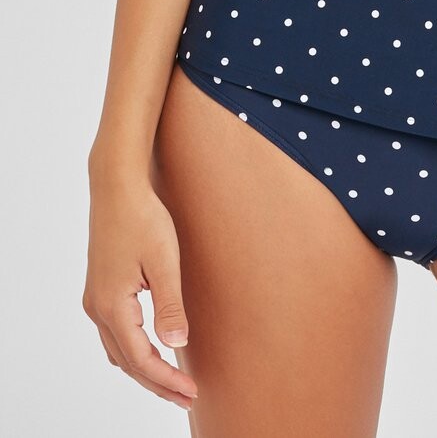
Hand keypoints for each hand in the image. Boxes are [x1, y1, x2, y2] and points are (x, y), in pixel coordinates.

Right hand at [82, 169, 199, 412]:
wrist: (117, 187)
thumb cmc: (143, 218)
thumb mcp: (163, 260)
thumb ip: (170, 304)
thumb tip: (177, 345)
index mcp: (113, 306)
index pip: (141, 358)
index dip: (166, 380)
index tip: (192, 391)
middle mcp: (98, 308)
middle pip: (127, 362)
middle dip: (157, 383)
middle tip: (187, 397)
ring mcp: (95, 300)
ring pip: (118, 350)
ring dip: (144, 369)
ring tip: (172, 382)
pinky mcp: (100, 290)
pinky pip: (114, 334)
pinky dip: (133, 350)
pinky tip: (151, 349)